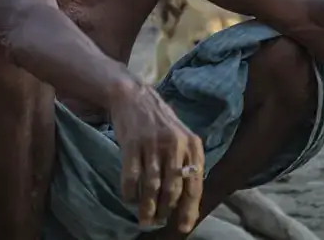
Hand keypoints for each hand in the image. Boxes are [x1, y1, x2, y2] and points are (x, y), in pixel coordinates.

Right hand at [109, 81, 204, 231]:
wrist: (133, 96)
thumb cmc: (159, 122)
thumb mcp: (181, 137)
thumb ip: (187, 162)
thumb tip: (188, 200)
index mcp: (192, 145)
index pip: (194, 184)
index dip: (189, 209)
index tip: (184, 227)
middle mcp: (175, 145)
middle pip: (173, 189)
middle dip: (167, 211)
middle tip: (159, 222)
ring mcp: (153, 145)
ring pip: (152, 186)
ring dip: (148, 207)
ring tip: (145, 220)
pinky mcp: (132, 144)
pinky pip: (131, 177)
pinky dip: (130, 193)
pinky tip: (129, 200)